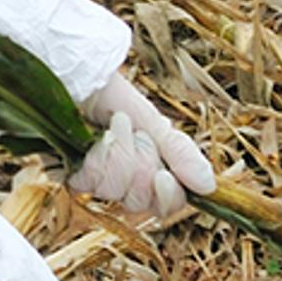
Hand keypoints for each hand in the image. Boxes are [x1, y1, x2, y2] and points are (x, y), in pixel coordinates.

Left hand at [75, 77, 215, 215]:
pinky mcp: (71, 174)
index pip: (167, 204)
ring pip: (115, 192)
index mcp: (151, 169)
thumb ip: (180, 154)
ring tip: (117, 125)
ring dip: (120, 155)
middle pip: (141, 202)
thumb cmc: (113, 97)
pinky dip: (98, 157)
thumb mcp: (154, 122)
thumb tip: (210, 188)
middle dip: (142, 166)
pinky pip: (89, 184)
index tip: (163, 176)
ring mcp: (96, 179)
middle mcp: (124, 181)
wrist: (77, 76)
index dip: (168, 197)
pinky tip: (96, 137)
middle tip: (139, 135)